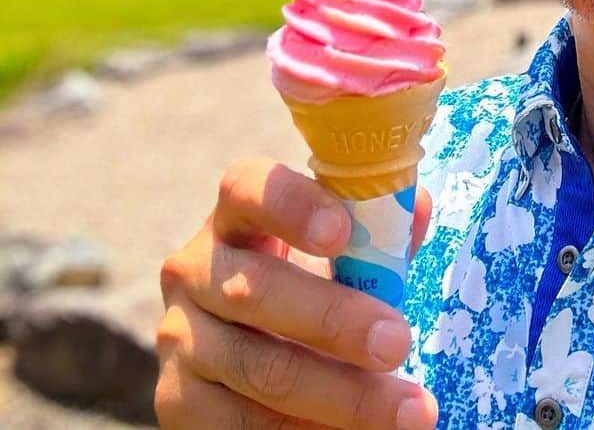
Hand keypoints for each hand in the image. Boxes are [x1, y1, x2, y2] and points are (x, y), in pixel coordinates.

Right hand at [155, 157, 438, 428]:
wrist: (250, 356)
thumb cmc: (309, 284)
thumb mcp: (338, 254)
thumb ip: (375, 230)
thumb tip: (416, 207)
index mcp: (234, 216)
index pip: (246, 188)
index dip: (291, 205)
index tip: (342, 231)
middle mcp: (193, 270)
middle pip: (256, 290)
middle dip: (335, 320)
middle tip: (399, 342)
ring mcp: (180, 339)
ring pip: (261, 369)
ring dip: (342, 394)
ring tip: (409, 409)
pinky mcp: (177, 403)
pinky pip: (246, 425)